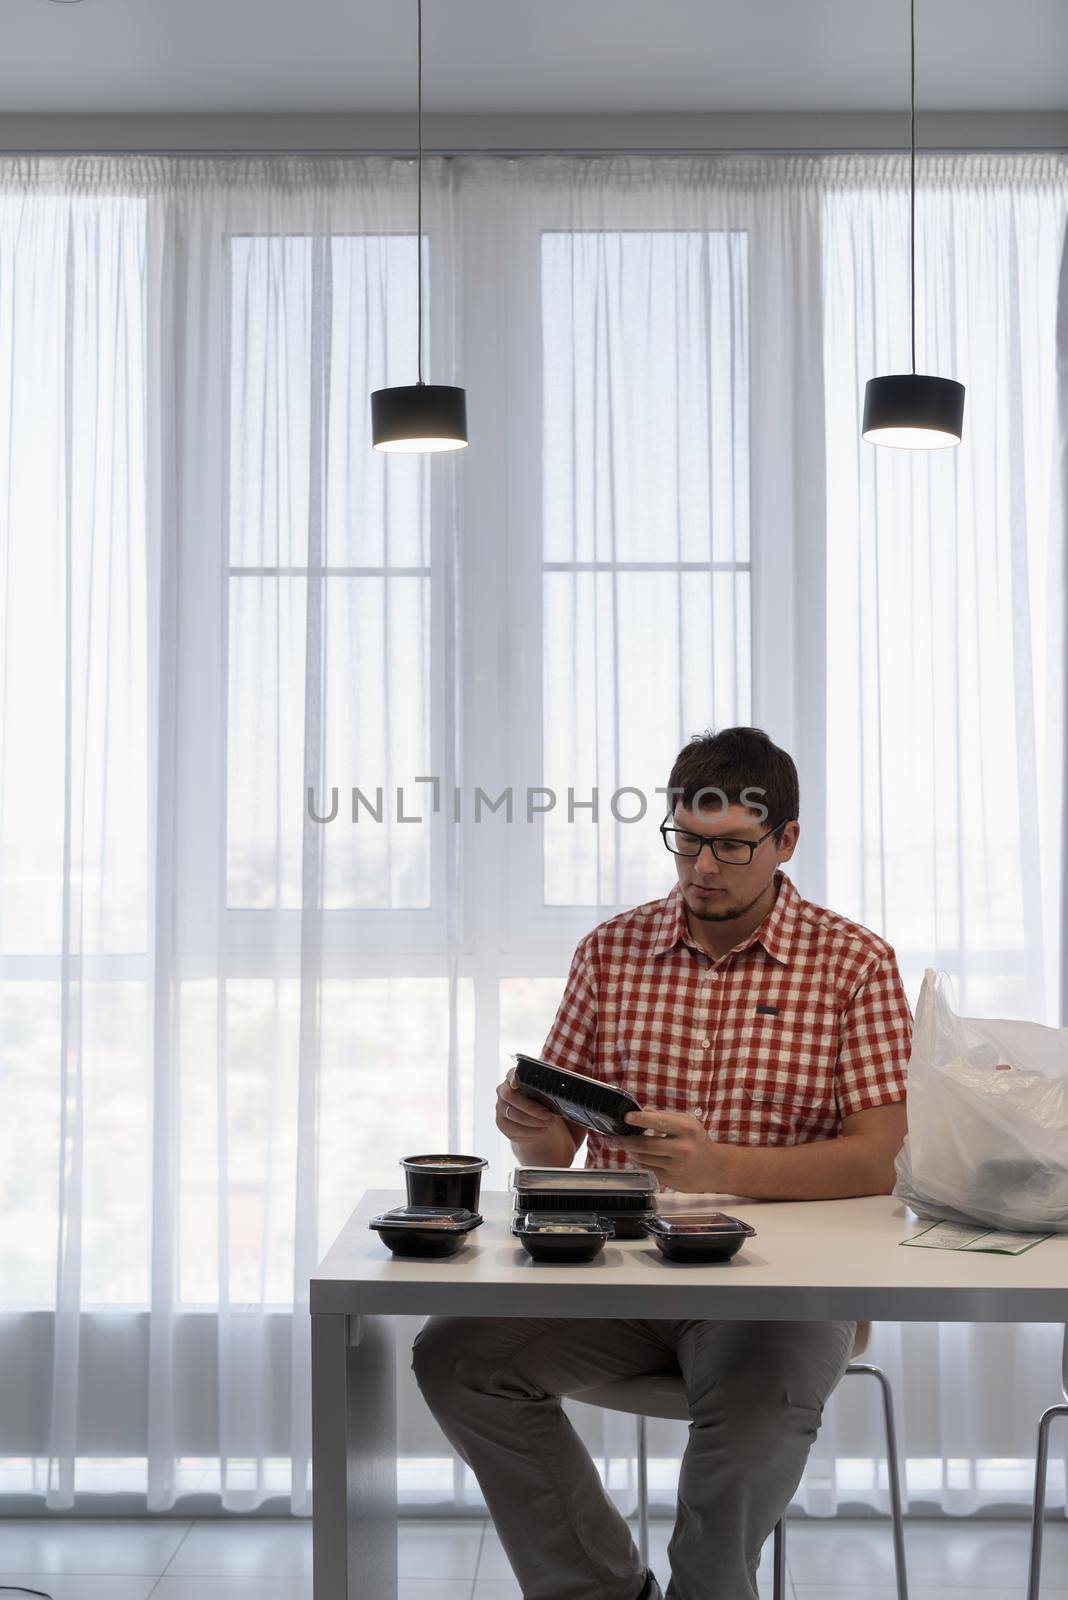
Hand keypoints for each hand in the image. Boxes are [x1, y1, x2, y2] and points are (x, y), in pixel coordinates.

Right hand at [495, 1065, 565, 1142]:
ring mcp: (500, 1108)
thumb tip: (576, 1087)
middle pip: (510, 1096)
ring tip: (550, 1124)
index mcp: (515, 1076)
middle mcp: (503, 1090)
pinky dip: (530, 1133)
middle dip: (531, 1108)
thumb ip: (556, 1086)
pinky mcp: (502, 1124)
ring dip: (534, 1122)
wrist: (539, 1119)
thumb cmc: (547, 1100)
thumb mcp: (552, 1091)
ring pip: (513, 1115)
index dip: (514, 1077)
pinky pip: (513, 1130)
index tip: (517, 1083)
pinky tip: (542, 1131)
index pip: (512, 1073)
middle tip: (549, 1115)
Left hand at [605, 1109, 731, 1192]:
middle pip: (646, 1145)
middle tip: (612, 1139)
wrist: (716, 1169)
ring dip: (631, 1152)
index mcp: (687, 1130)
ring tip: (625, 1146)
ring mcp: (676, 1167)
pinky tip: (638, 1156)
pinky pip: (649, 1169)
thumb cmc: (698, 1141)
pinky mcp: (672, 1180)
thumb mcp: (687, 1123)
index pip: (659, 1122)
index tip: (626, 1117)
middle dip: (625, 1142)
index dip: (641, 1120)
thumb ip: (665, 1116)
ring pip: (645, 1159)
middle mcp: (682, 1148)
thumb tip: (642, 1111)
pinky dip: (641, 1162)